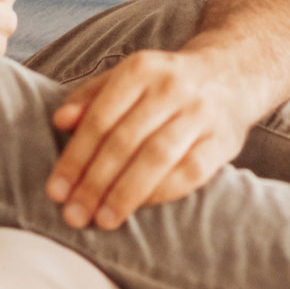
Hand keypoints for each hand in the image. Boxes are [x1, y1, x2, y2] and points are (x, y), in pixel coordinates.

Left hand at [46, 47, 261, 230]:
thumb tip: (60, 121)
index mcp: (141, 69)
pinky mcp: (224, 139)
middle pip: (125, 141)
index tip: (56, 191)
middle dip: (94, 182)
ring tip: (103, 219)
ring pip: (156, 157)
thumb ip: (91, 97)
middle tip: (73, 214)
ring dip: (125, 193)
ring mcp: (201, 113)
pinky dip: (161, 192)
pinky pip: (189, 172)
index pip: (100, 118)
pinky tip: (139, 208)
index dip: (76, 158)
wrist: (233, 73)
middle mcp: (172, 87)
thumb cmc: (166, 83)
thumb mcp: (128, 77)